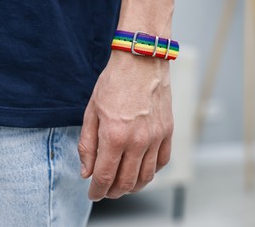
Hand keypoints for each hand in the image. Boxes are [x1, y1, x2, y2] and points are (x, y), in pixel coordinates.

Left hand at [78, 50, 173, 200]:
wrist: (141, 61)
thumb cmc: (114, 82)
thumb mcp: (91, 112)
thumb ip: (87, 145)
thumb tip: (87, 171)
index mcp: (114, 136)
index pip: (104, 177)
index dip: (97, 191)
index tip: (93, 193)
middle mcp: (138, 141)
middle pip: (127, 182)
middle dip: (113, 192)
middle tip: (106, 190)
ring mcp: (156, 137)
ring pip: (146, 177)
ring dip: (133, 186)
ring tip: (123, 184)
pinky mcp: (167, 131)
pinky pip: (163, 161)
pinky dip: (151, 171)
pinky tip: (142, 168)